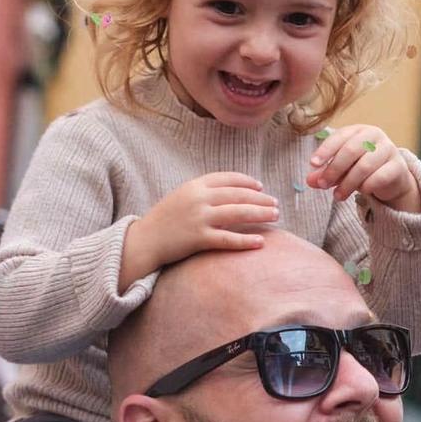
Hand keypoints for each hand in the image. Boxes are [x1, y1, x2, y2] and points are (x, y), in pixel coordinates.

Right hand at [121, 173, 279, 287]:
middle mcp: (199, 198)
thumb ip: (204, 192)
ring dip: (260, 214)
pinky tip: (260, 242)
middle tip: (276, 204)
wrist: (144, 240)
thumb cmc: (165, 219)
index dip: (248, 182)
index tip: (261, 187)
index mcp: (195, 185)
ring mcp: (199, 218)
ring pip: (238, 213)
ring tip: (275, 216)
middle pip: (238, 195)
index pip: (228, 179)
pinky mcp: (198, 238)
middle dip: (261, 199)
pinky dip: (246, 241)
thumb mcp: (183, 197)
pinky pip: (228, 239)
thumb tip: (232, 193)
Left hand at [306, 125, 420, 212]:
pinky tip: (362, 192)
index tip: (313, 164)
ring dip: (348, 183)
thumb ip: (325, 173)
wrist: (392, 179)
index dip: (325, 150)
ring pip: (364, 166)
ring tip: (338, 196)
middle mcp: (374, 135)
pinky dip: (367, 186)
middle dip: (334, 169)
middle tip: (323, 185)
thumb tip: (309, 181)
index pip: (340, 137)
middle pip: (350, 150)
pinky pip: (380, 177)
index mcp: (358, 130)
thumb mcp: (342, 169)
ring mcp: (388, 149)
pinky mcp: (398, 166)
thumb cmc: (363, 168)